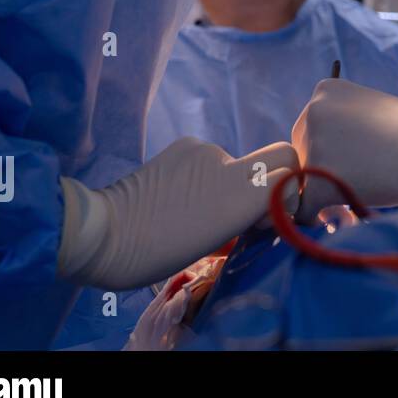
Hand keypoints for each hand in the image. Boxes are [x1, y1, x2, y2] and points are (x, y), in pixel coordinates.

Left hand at [58, 138, 297, 290]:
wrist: (104, 233)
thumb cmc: (158, 252)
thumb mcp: (214, 245)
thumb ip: (246, 220)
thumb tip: (260, 212)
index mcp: (241, 197)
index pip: (292, 172)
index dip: (293, 193)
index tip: (274, 217)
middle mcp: (230, 165)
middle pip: (278, 154)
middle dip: (278, 174)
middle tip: (256, 204)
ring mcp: (206, 150)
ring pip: (238, 162)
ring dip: (231, 182)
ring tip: (200, 209)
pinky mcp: (184, 144)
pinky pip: (210, 158)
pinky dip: (206, 175)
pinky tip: (181, 195)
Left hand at [291, 80, 397, 215]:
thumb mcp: (371, 114)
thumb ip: (343, 129)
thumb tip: (320, 165)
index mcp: (323, 92)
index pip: (310, 132)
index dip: (332, 153)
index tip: (359, 161)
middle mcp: (311, 113)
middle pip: (302, 155)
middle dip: (324, 172)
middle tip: (361, 179)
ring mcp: (312, 146)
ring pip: (303, 183)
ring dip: (326, 192)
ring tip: (361, 191)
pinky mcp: (317, 180)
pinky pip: (304, 210)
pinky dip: (323, 216)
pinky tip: (348, 210)